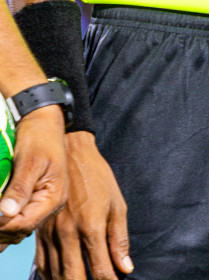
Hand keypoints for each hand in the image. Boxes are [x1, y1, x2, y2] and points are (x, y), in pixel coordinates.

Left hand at [0, 106, 67, 246]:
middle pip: (20, 231)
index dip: (1, 226)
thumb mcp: (30, 161)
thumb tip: (6, 212)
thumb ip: (20, 188)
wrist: (44, 125)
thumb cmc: (39, 139)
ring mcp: (40, 205)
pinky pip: (17, 220)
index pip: (24, 224)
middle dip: (0, 232)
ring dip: (1, 232)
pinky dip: (4, 225)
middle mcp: (49, 206)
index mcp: (53, 198)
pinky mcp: (32, 201)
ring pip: (18, 230)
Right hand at [33, 131, 130, 278]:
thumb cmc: (98, 179)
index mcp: (91, 227)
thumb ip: (120, 239)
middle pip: (74, 276)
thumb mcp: (117, 205)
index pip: (100, 268)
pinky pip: (41, 263)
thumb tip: (126, 267)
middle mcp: (67, 234)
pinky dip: (50, 275)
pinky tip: (59, 278)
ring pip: (55, 273)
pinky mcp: (39, 233)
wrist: (70, 156)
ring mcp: (50, 234)